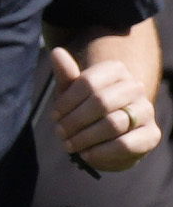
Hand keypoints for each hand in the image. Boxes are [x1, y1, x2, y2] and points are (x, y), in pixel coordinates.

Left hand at [50, 42, 160, 171]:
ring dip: (84, 138)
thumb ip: (66, 75)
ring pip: (113, 124)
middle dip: (74, 121)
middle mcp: (135, 87)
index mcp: (115, 71)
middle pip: (100, 103)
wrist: (109, 137)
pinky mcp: (152, 134)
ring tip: (69, 145)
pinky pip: (126, 144)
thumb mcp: (71, 93)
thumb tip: (56, 52)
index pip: (87, 83)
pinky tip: (87, 154)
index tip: (54, 116)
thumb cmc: (85, 110)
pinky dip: (101, 152)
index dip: (66, 102)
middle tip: (59, 133)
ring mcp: (146, 111)